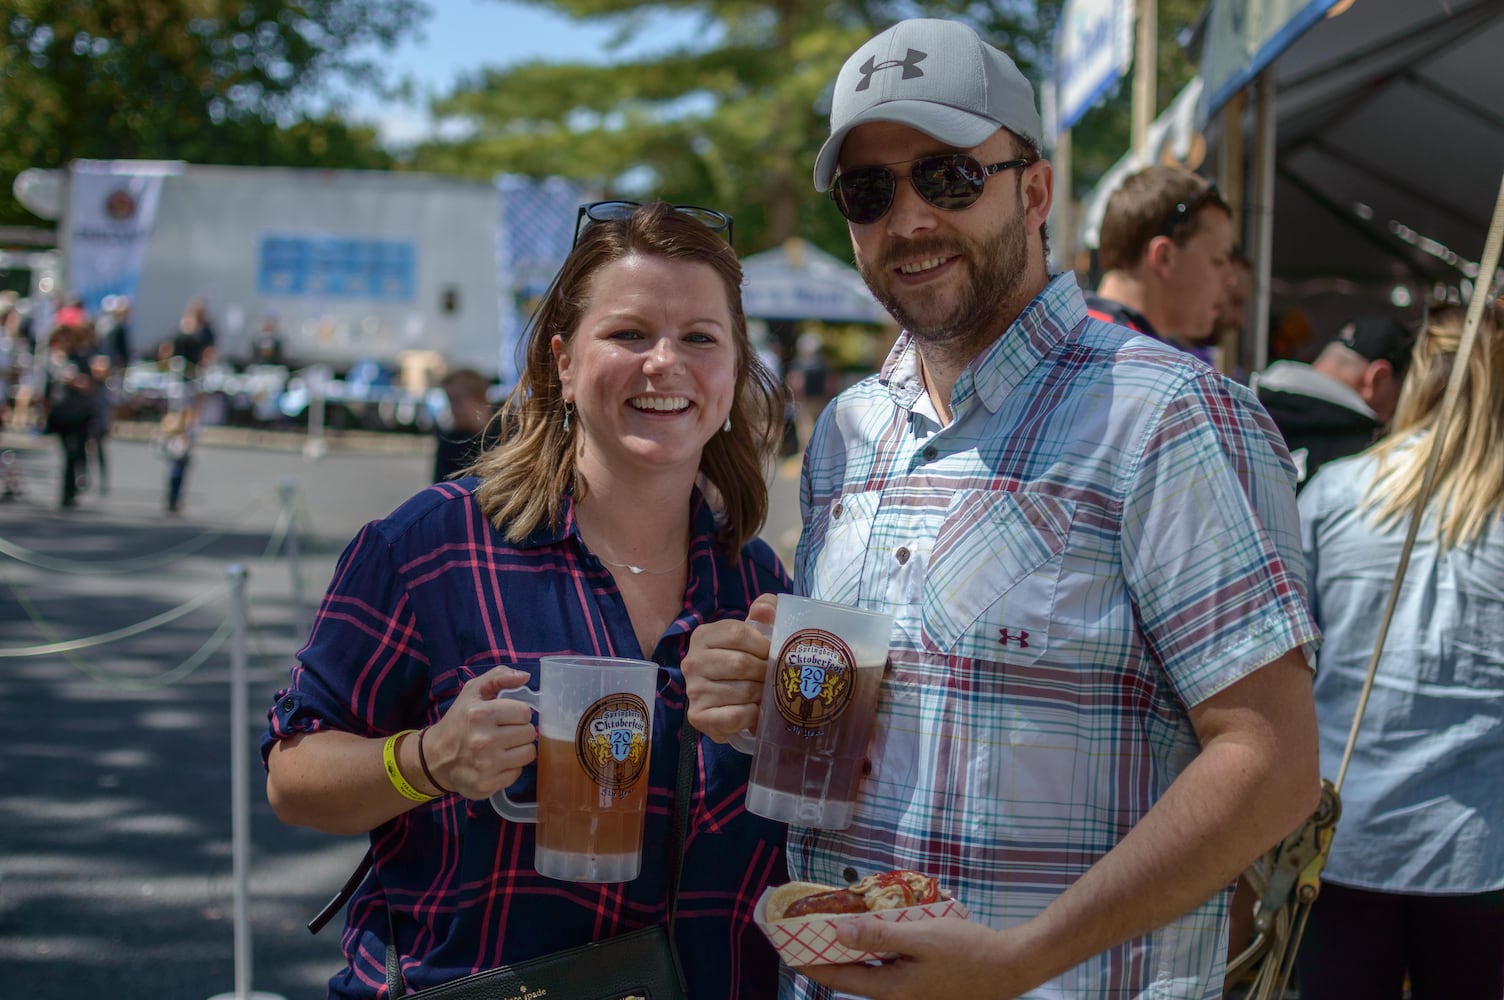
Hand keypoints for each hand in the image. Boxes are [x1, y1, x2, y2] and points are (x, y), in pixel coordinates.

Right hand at [420, 666, 537, 798]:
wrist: (434, 759)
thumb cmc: (458, 722)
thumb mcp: (472, 692)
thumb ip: (498, 677)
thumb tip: (525, 676)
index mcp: (480, 714)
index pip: (525, 712)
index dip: (518, 713)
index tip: (508, 717)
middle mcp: (483, 740)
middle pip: (529, 733)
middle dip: (520, 731)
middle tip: (505, 732)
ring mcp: (486, 765)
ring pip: (529, 753)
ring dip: (519, 749)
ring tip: (504, 747)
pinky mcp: (487, 785)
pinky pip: (518, 773)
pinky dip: (511, 768)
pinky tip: (497, 763)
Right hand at [683, 593, 776, 741]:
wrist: (732, 703)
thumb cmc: (746, 661)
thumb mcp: (756, 631)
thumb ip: (766, 609)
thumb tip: (763, 610)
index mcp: (703, 636)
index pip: (738, 633)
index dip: (763, 645)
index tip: (771, 654)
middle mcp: (692, 662)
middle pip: (740, 663)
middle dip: (765, 672)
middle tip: (773, 678)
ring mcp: (693, 690)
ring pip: (742, 691)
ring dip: (761, 695)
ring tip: (764, 694)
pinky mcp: (698, 717)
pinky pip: (735, 715)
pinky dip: (751, 714)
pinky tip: (753, 710)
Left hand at [798, 917, 1039, 999]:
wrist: (1010, 966)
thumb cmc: (966, 951)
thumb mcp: (919, 938)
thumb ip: (877, 935)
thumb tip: (836, 931)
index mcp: (890, 990)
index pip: (836, 976)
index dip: (809, 959)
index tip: (785, 943)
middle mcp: (895, 995)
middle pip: (849, 974)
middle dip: (823, 953)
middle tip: (802, 930)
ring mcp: (909, 989)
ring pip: (867, 969)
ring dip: (847, 949)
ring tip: (829, 924)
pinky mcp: (921, 981)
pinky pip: (885, 964)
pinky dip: (871, 947)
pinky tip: (871, 930)